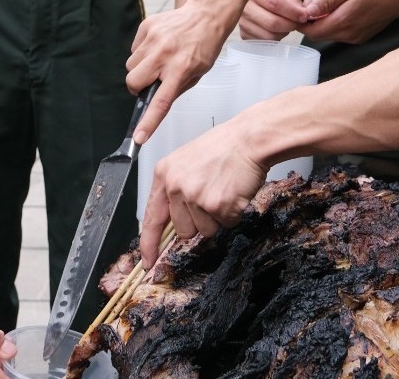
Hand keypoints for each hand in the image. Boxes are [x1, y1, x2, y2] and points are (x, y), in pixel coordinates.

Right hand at [125, 2, 231, 143]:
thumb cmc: (204, 45)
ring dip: (140, 68)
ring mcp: (154, 38)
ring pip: (130, 65)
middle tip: (151, 82)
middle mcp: (164, 54)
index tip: (138, 137)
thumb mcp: (198, 72)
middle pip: (132, 81)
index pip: (160, 102)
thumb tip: (155, 104)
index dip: (148, 122)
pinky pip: (134, 48)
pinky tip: (158, 46)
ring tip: (158, 60)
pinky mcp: (147, 26)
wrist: (206, 14)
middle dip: (137, 87)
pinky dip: (142, 51)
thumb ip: (176, 88)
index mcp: (180, 69)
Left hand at [139, 120, 266, 266]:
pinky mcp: (217, 206)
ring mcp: (196, 197)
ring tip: (223, 191)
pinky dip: (233, 213)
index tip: (148, 260)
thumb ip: (175, 190)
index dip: (149, 243)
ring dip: (217, 218)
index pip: (151, 217)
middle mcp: (176, 186)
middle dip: (198, 222)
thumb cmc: (224, 148)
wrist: (250, 140)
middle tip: (211, 196)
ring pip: (205, 230)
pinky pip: (225, 224)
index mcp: (164, 174)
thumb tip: (172, 222)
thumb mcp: (186, 162)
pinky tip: (233, 193)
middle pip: (183, 230)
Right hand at [238, 0, 309, 40]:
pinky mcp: (243, 34)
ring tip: (288, 25)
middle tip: (299, 23)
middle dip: (291, 25)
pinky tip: (277, 30)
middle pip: (272, 22)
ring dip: (284, 33)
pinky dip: (275, 38)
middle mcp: (243, 7)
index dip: (293, 12)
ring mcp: (241, 22)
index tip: (304, 16)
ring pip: (269, 35)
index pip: (275, 4)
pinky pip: (264, 42)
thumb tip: (307, 12)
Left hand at [300, 0, 398, 44]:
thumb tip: (307, 11)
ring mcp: (354, 39)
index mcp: (341, 22)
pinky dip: (333, 25)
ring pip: (329, 35)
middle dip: (310, 23)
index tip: (300, 9)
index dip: (302, 23)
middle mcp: (346, 35)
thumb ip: (326, 1)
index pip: (312, 32)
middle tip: (310, 5)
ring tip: (324, 6)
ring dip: (322, 24)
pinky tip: (338, 12)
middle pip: (318, 35)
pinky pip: (339, 35)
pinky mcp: (359, 38)